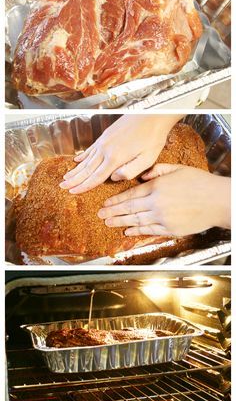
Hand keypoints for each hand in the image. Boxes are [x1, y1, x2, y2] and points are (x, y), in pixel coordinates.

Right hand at [59, 114, 180, 193]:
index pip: (95, 177)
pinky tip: (77, 160)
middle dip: (74, 180)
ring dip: (75, 169)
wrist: (153, 115)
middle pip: (87, 169)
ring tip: (65, 177)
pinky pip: (91, 148)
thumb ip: (130, 171)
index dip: (83, 186)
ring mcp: (104, 141)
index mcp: (115, 159)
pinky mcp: (106, 135)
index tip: (72, 192)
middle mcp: (106, 150)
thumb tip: (113, 178)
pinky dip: (83, 156)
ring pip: (86, 159)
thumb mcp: (147, 159)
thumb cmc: (153, 137)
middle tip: (62, 187)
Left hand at [97, 165, 230, 235]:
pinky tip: (128, 231)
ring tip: (109, 224)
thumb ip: (157, 170)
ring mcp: (162, 218)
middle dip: (112, 212)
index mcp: (156, 186)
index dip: (116, 200)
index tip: (106, 203)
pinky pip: (149, 231)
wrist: (217, 201)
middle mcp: (156, 203)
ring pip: (136, 221)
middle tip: (100, 215)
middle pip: (129, 209)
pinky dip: (137, 231)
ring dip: (120, 223)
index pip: (130, 195)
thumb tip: (142, 175)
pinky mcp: (170, 229)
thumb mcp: (177, 168)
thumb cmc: (200, 183)